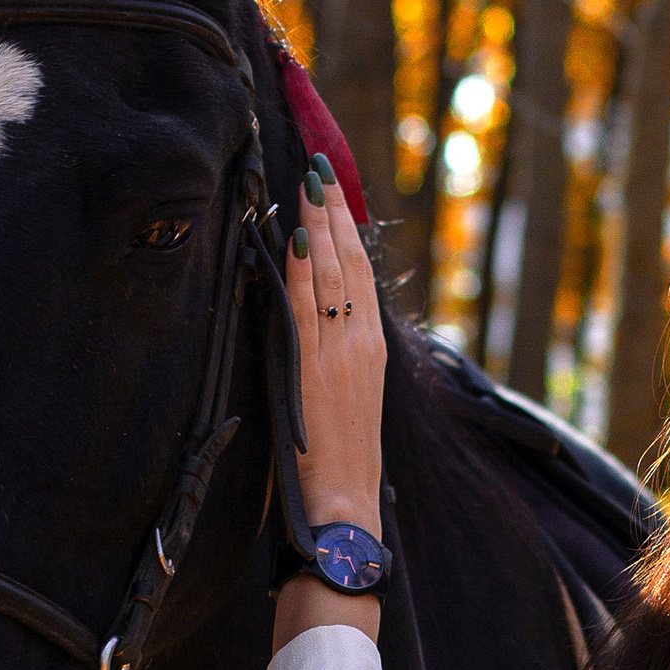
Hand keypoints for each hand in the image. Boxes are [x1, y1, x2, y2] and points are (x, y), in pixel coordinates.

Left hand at [284, 160, 383, 534]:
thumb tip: (317, 326)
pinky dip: (304, 272)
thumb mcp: (346, 400)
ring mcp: (341, 354)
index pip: (361, 275)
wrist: (345, 502)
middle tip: (320, 168)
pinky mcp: (315, 370)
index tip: (335, 193)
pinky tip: (298, 239)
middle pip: (351, 264)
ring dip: (320, 226)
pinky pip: (307, 309)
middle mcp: (361, 343)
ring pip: (333, 277)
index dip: (348, 231)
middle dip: (335, 213)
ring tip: (310, 183)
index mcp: (371, 350)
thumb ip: (336, 359)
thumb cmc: (340, 460)